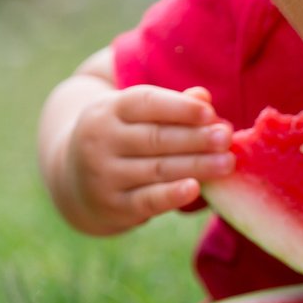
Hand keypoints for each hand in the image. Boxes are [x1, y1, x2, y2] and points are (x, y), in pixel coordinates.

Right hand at [56, 85, 234, 233]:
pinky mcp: (113, 205)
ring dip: (196, 165)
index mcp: (109, 110)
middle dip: (195, 138)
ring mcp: (104, 175)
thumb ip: (172, 106)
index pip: (145, 104)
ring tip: (227, 163)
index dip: (179, 108)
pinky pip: (147, 200)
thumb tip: (204, 97)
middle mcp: (100, 141)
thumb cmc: (124, 138)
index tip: (209, 113)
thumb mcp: (137, 116)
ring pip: (156, 169)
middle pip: (155, 138)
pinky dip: (171, 195)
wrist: (75, 180)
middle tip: (227, 138)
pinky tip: (195, 189)